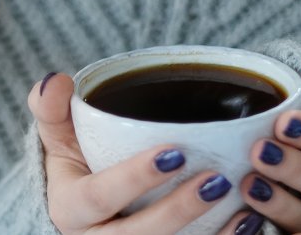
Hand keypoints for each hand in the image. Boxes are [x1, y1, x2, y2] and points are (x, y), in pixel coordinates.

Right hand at [29, 73, 233, 233]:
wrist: (81, 208)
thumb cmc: (75, 163)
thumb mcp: (56, 135)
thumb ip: (51, 108)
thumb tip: (56, 81)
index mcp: (70, 208)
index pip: (99, 196)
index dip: (134, 179)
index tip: (174, 153)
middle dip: (178, 211)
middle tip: (216, 180)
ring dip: (207, 234)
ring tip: (243, 207)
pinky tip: (249, 223)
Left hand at [219, 65, 300, 234]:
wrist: (192, 166)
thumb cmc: (225, 125)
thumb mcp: (243, 99)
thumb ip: (274, 84)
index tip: (281, 122)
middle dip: (297, 166)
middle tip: (259, 152)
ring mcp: (295, 212)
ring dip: (282, 203)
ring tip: (248, 186)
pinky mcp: (275, 232)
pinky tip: (254, 226)